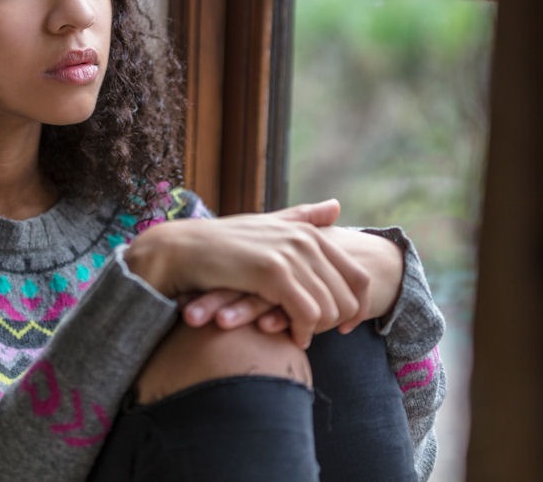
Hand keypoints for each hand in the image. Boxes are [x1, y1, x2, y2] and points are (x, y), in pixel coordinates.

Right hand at [180, 226, 404, 335]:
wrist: (183, 250)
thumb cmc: (223, 243)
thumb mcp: (268, 225)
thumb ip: (303, 218)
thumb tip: (336, 206)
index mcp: (309, 233)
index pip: (359, 276)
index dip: (358, 307)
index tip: (346, 327)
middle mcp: (305, 240)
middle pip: (349, 296)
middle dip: (338, 323)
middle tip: (318, 335)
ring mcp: (290, 255)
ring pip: (329, 308)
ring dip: (318, 330)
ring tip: (300, 336)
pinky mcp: (273, 273)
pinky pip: (307, 313)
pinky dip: (303, 332)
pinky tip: (291, 338)